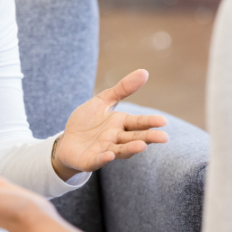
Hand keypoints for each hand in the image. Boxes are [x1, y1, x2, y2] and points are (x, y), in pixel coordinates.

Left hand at [53, 69, 167, 178]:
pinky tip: (110, 155)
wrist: (67, 141)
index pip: (138, 123)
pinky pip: (98, 160)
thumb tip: (145, 72)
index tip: (163, 121)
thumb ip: (123, 88)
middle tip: (164, 137)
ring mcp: (104, 150)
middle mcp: (116, 139)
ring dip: (131, 149)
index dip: (150, 122)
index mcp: (121, 124)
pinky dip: (104, 158)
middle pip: (135, 138)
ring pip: (121, 150)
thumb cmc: (88, 121)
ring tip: (142, 146)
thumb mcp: (104, 100)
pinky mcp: (90, 160)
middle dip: (148, 138)